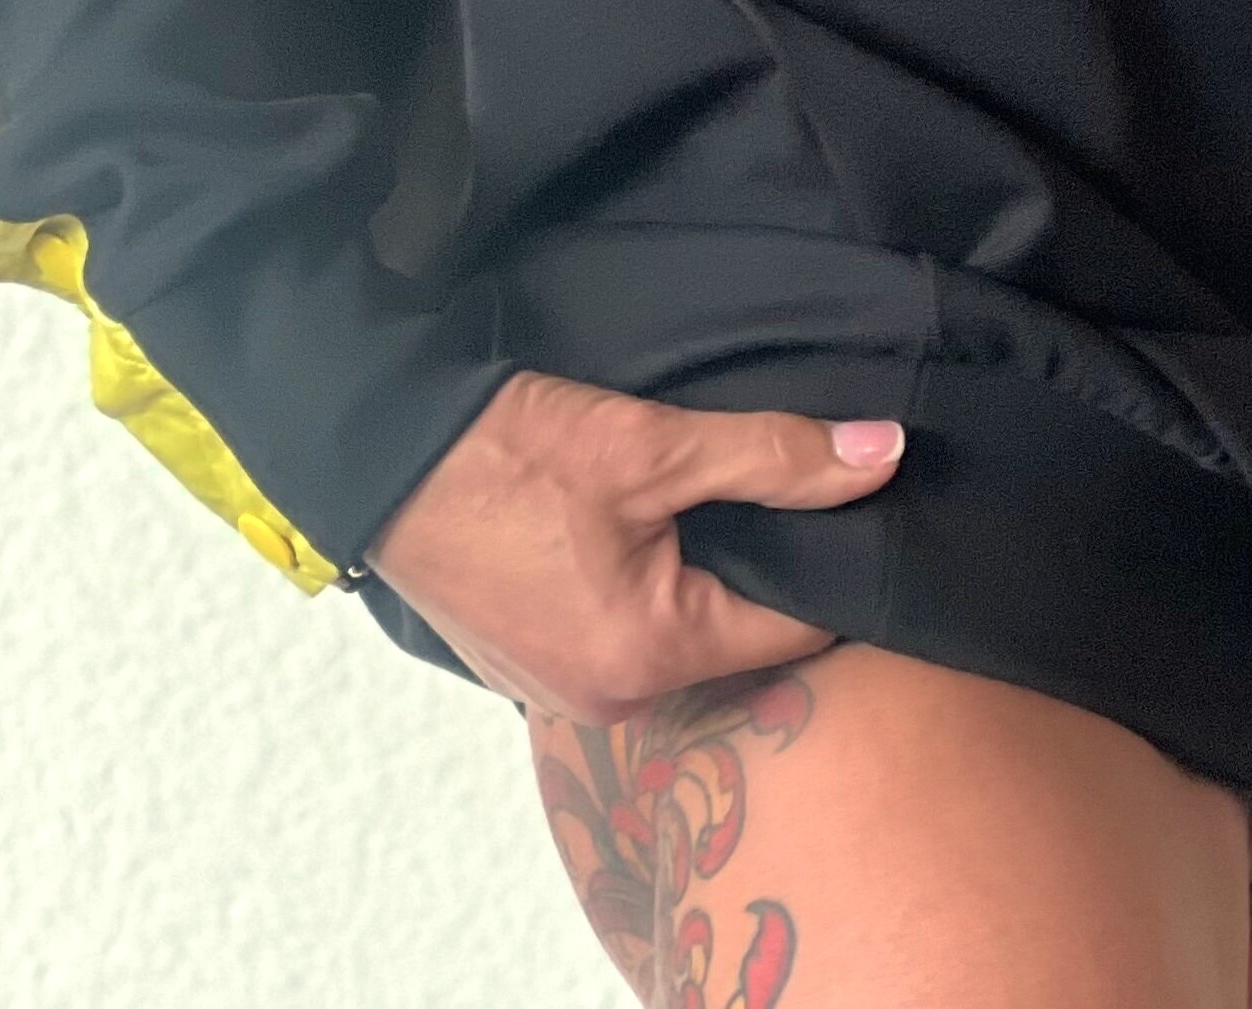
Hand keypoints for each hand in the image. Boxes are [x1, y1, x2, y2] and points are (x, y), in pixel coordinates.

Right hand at [363, 369, 906, 724]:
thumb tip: (884, 456)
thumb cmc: (500, 451)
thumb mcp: (648, 445)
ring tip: (696, 514)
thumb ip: (776, 457)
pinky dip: (641, 597)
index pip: (798, 627)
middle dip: (761, 574)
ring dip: (698, 585)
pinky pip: (621, 641)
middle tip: (772, 498)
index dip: (831, 560)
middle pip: (738, 641)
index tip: (847, 507)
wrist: (366, 452)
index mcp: (649, 657)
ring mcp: (562, 692)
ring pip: (679, 639)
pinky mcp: (529, 668)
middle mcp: (611, 698)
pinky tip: (634, 541)